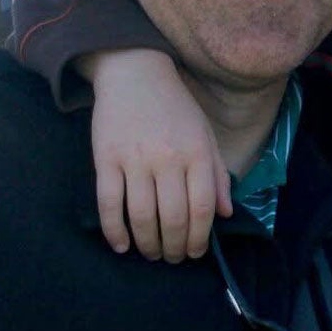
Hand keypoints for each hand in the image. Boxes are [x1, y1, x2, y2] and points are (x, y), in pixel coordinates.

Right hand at [81, 49, 231, 261]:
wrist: (135, 72)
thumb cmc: (175, 108)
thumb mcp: (205, 135)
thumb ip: (217, 174)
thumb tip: (225, 214)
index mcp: (196, 153)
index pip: (202, 208)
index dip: (199, 238)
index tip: (195, 252)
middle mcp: (168, 158)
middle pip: (173, 217)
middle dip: (175, 247)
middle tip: (173, 258)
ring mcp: (135, 158)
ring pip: (142, 215)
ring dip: (148, 243)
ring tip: (151, 253)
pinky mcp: (105, 158)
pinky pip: (109, 202)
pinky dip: (114, 230)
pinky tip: (122, 245)